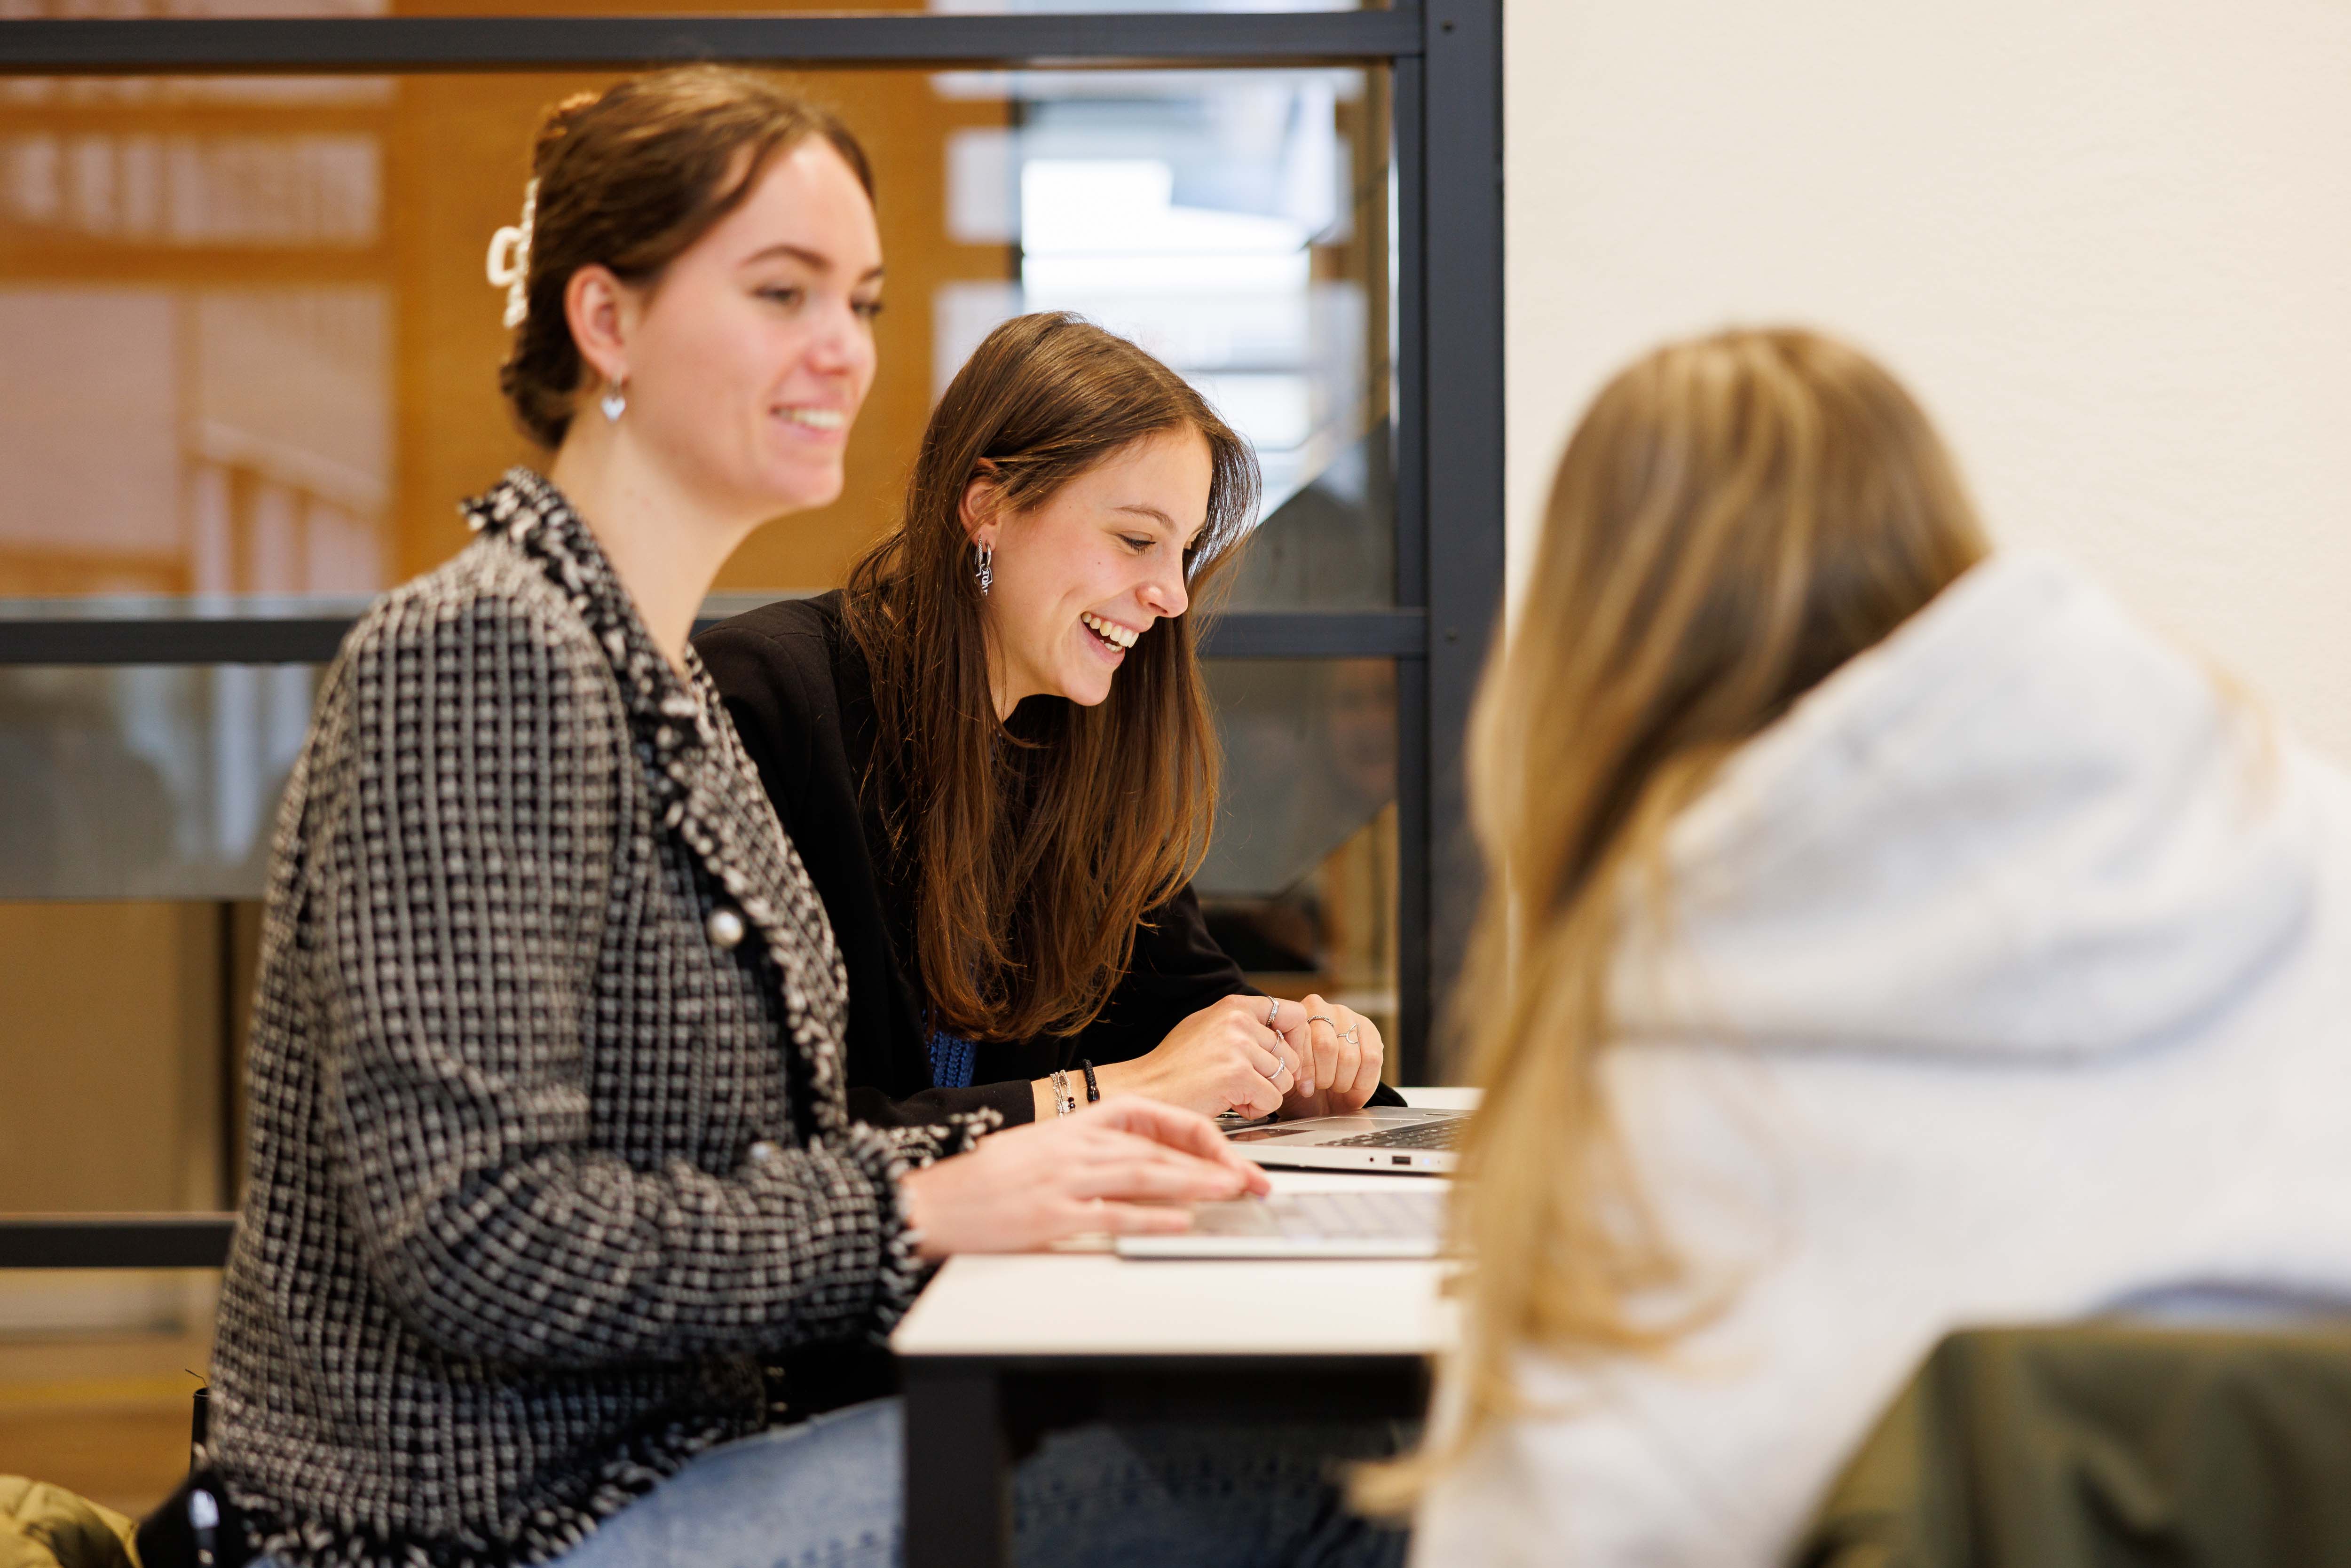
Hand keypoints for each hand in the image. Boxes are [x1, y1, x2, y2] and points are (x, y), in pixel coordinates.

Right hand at [897, 1098, 1269, 1256]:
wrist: (929, 1201)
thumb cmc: (984, 1180)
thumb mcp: (1040, 1151)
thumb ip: (1090, 1154)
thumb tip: (1147, 1171)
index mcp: (1073, 1126)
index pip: (1149, 1117)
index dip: (1195, 1134)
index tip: (1228, 1153)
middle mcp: (1073, 1147)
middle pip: (1157, 1147)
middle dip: (1212, 1163)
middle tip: (1252, 1179)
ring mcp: (1063, 1180)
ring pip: (1143, 1174)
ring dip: (1194, 1182)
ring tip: (1233, 1191)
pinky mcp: (1051, 1217)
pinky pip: (1111, 1215)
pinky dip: (1151, 1217)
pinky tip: (1181, 1221)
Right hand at [1091, 994, 1299, 1116]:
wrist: (1146, 1089)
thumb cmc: (1174, 1066)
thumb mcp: (1208, 1028)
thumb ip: (1243, 1026)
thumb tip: (1279, 1033)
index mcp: (1234, 1007)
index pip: (1295, 1015)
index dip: (1296, 1041)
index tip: (1285, 1058)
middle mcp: (1238, 1022)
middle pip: (1291, 1056)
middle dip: (1273, 1077)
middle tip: (1242, 1083)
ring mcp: (1239, 1047)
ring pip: (1284, 1080)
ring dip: (1262, 1094)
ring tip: (1232, 1092)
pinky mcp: (1237, 1075)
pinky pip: (1272, 1101)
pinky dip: (1255, 1110)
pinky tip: (1230, 1103)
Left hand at [1275, 995, 1385, 1118]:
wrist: (1324, 1093)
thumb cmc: (1303, 1082)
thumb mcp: (1288, 1076)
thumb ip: (1287, 1067)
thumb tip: (1296, 1077)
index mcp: (1295, 1016)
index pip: (1303, 1038)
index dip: (1305, 1068)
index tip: (1304, 1087)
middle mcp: (1323, 1009)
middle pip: (1326, 1046)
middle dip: (1323, 1076)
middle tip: (1321, 1087)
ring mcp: (1348, 1017)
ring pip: (1349, 1056)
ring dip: (1341, 1081)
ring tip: (1335, 1086)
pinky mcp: (1370, 1031)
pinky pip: (1371, 1060)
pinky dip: (1361, 1082)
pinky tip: (1353, 1086)